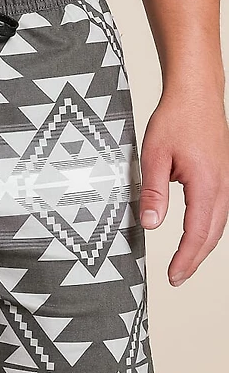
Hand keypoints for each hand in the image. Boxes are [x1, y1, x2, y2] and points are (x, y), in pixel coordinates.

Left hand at [138, 92, 228, 285]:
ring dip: (202, 246)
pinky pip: (218, 211)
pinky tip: (195, 235)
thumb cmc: (176, 119)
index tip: (173, 276)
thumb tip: (151, 224)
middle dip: (195, 260)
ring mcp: (225, 180)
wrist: (196, 94)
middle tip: (177, 278)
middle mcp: (222, 185)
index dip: (185, 258)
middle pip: (212, 234)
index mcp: (207, 184)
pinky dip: (207, 229)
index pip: (197, 233)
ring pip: (217, 224)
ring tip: (185, 264)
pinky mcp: (221, 175)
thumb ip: (153, 192)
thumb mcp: (154, 156)